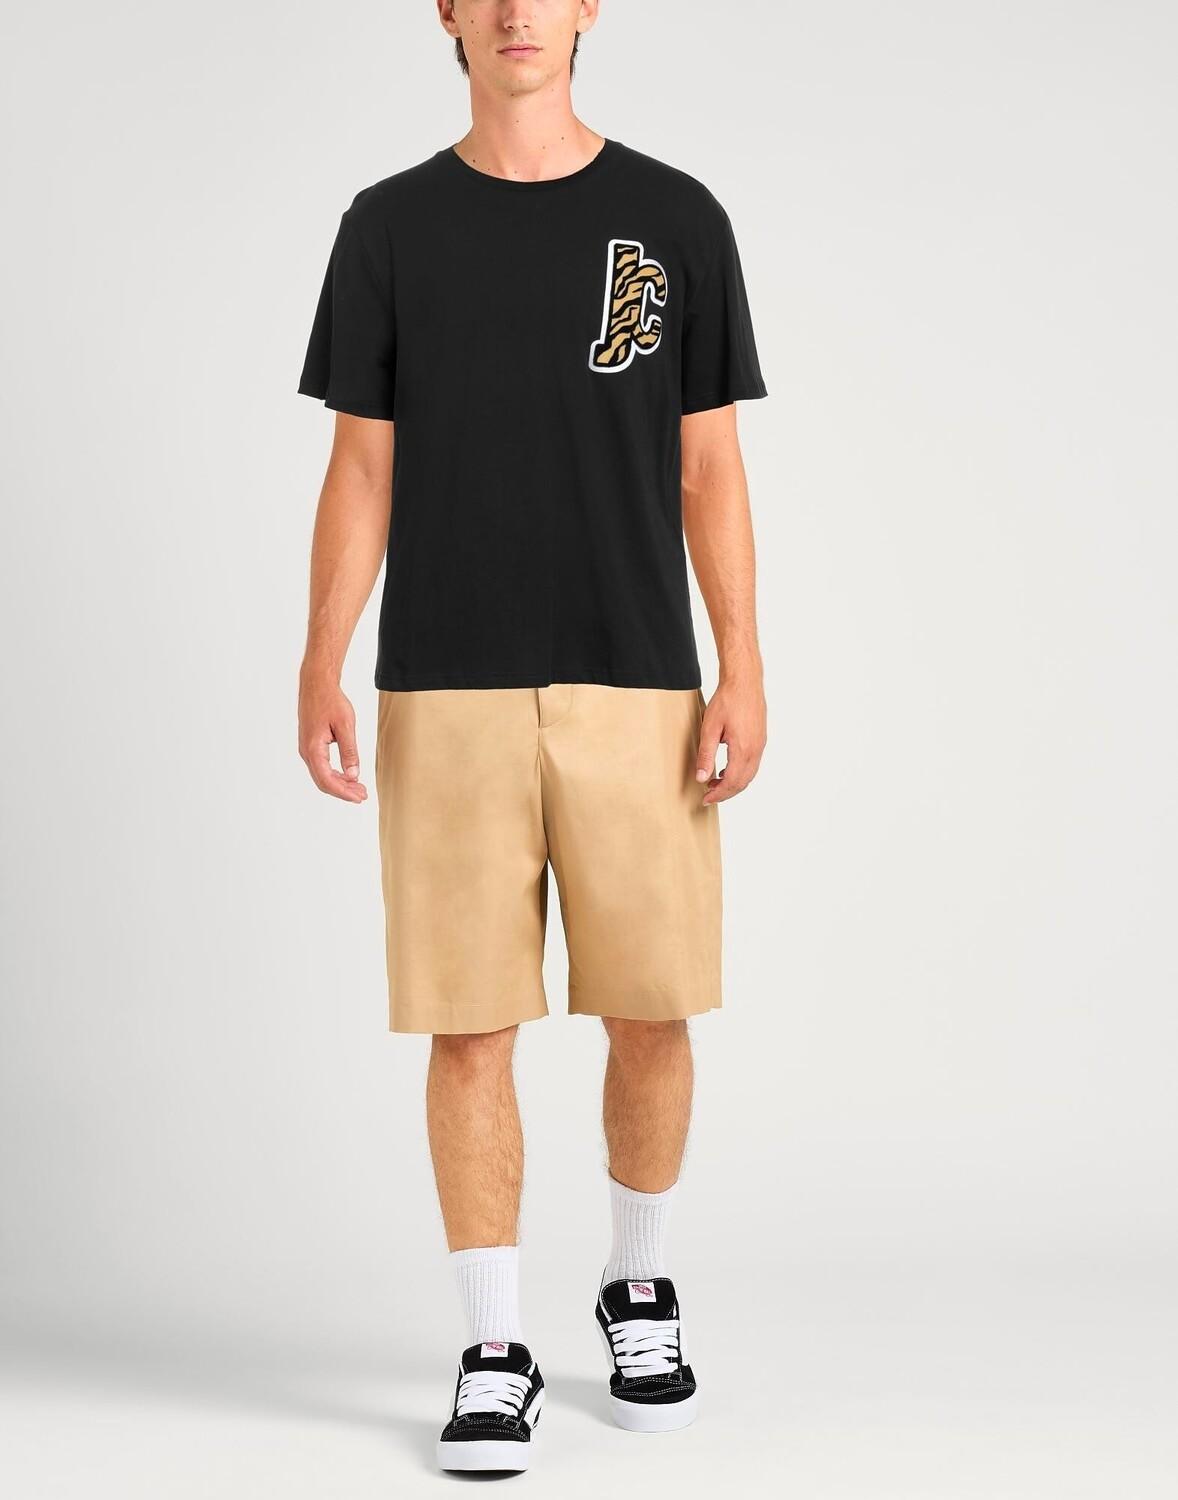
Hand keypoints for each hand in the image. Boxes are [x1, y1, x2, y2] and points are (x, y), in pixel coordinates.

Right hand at [298, 670, 367, 802]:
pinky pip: (321, 766)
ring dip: (340, 783)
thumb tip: (353, 774)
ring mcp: (307, 749)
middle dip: (343, 791)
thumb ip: (349, 751)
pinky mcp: (310, 745)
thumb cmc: (330, 701)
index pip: (327, 780)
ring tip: (358, 787)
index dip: (344, 792)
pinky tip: (348, 775)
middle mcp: (306, 752)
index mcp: (313, 749)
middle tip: (362, 795)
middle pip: (323, 781)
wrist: (316, 684)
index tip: (359, 797)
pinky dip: (334, 773)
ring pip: (322, 775)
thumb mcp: (345, 726)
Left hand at [695, 676, 766, 804]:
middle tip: (709, 795)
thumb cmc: (727, 700)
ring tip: (715, 783)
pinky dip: (740, 773)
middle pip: (743, 782)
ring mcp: (760, 744)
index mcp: (743, 749)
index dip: (718, 795)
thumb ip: (705, 755)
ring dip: (733, 783)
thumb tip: (701, 778)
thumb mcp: (709, 728)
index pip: (732, 782)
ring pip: (749, 774)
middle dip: (726, 793)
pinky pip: (752, 764)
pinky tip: (726, 769)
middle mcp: (756, 750)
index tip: (705, 799)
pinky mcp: (761, 739)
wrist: (745, 681)